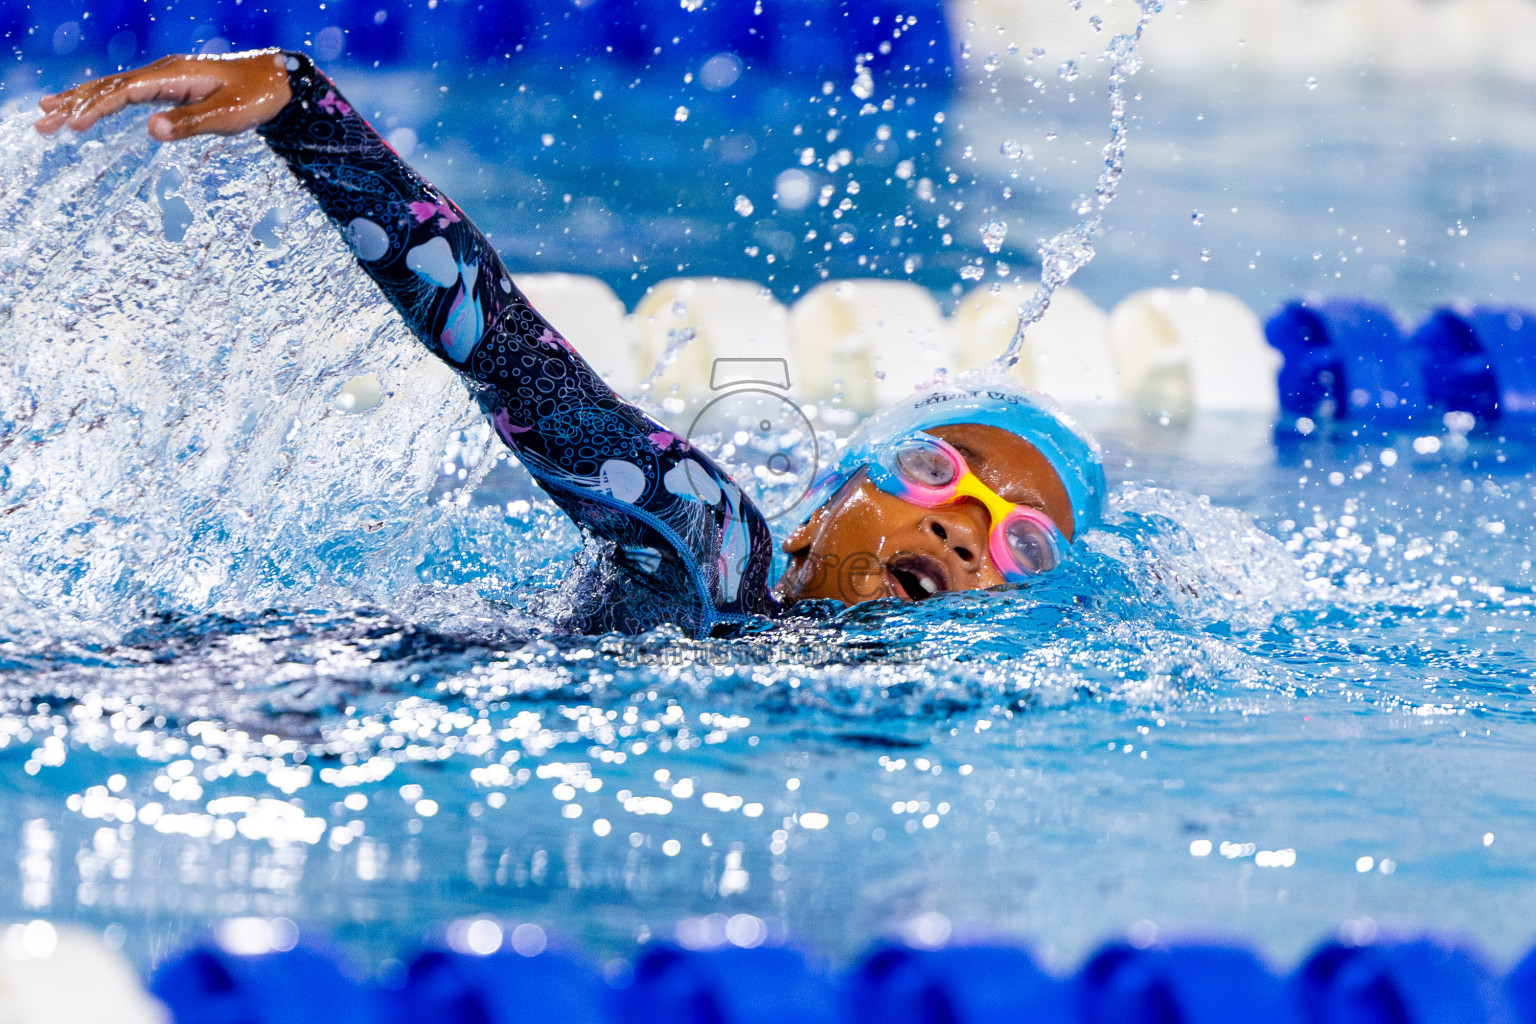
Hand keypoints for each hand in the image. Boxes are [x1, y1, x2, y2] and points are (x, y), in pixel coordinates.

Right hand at [34, 50, 293, 140]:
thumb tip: (153, 130)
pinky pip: (128, 92)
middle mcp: (163, 72)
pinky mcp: (171, 85)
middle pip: (109, 87)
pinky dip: (103, 99)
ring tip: (47, 111)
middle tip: (42, 122)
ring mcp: (166, 77)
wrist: (279, 81)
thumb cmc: (256, 98)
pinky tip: (88, 108)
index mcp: (173, 76)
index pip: (124, 92)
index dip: (97, 107)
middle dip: (75, 103)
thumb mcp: (228, 116)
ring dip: (81, 100)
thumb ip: (191, 123)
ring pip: (114, 87)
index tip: (73, 124)